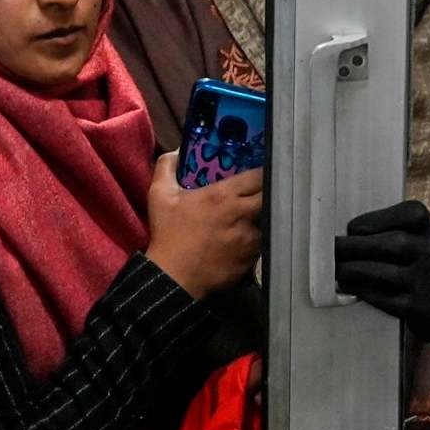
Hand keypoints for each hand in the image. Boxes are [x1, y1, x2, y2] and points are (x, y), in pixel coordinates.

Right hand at [145, 154, 263, 296]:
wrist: (174, 277)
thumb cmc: (168, 234)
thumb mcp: (159, 195)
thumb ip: (167, 167)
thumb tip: (177, 152)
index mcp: (224, 196)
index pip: (258, 175)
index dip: (262, 170)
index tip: (259, 170)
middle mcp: (243, 215)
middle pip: (270, 195)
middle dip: (267, 191)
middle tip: (260, 190)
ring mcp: (250, 238)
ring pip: (268, 220)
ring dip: (262, 216)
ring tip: (253, 215)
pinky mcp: (252, 259)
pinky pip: (262, 243)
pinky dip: (256, 238)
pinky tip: (245, 238)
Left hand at [335, 200, 429, 345]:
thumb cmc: (420, 262)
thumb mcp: (417, 237)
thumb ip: (390, 228)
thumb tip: (346, 234)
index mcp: (429, 228)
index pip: (408, 214)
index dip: (375, 220)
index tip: (353, 228)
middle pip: (393, 243)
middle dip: (356, 246)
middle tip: (333, 250)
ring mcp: (428, 281)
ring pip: (386, 272)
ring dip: (353, 270)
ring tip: (336, 269)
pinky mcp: (420, 307)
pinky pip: (385, 298)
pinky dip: (362, 291)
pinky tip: (348, 286)